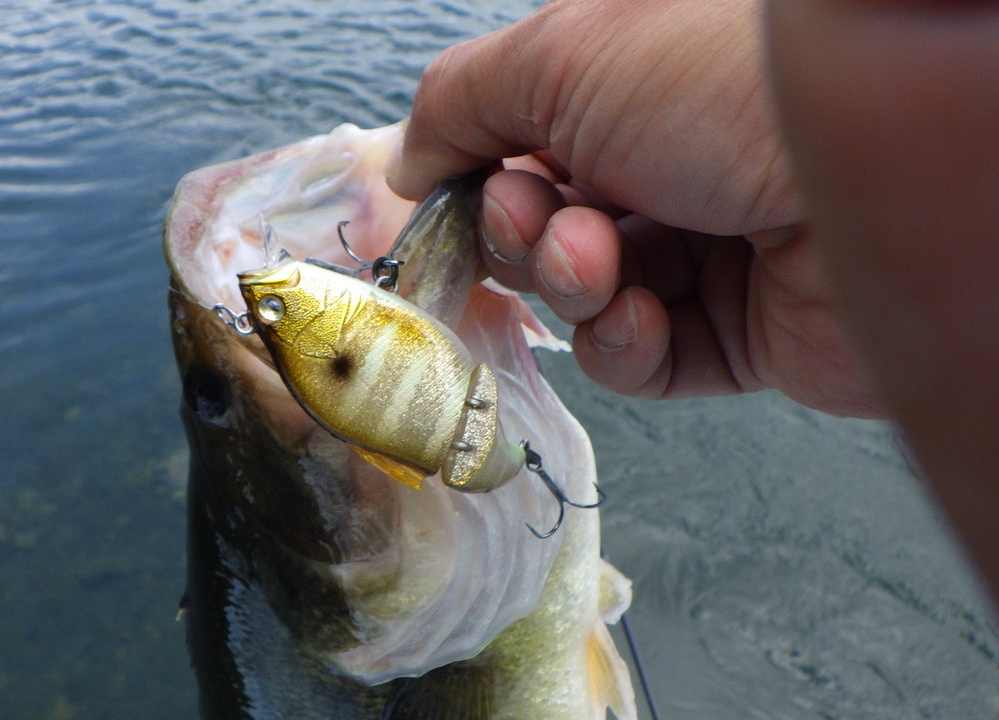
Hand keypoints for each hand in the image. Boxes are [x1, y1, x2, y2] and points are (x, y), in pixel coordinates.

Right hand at [387, 0, 882, 416]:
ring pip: (584, 301)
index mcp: (628, 92)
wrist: (865, 171)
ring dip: (570, 289)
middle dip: (519, 235)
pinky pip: (644, 361)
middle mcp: (666, 167)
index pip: (518, 149)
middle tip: (538, 221)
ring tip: (600, 263)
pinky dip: (624, 345)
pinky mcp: (741, 334)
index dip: (473, 181)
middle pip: (541, 231)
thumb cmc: (723, 82)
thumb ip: (460, 101)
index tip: (443, 199)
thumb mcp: (562, 54)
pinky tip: (642, 315)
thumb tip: (404, 165)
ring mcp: (706, 252)